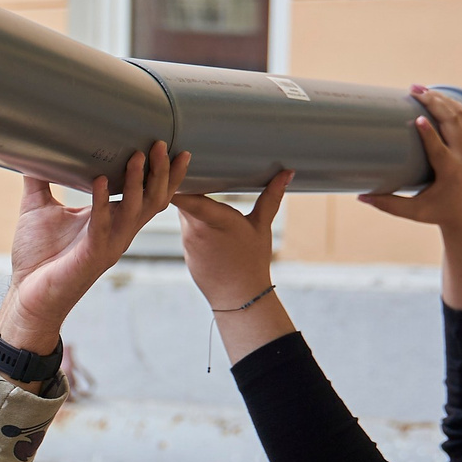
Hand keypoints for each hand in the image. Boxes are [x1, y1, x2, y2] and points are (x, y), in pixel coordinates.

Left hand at [0, 141, 187, 353]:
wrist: (27, 294)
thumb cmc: (38, 255)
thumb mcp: (38, 208)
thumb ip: (39, 179)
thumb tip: (31, 148)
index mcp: (113, 220)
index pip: (147, 193)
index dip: (162, 173)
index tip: (167, 144)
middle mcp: (118, 232)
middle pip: (153, 200)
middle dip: (160, 172)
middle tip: (158, 143)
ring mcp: (109, 244)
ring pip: (136, 211)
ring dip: (137, 182)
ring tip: (137, 156)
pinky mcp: (92, 256)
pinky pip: (102, 226)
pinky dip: (100, 202)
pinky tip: (98, 181)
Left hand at [172, 169, 289, 309]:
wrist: (239, 297)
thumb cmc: (252, 261)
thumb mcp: (262, 227)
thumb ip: (271, 197)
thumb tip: (287, 173)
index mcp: (215, 219)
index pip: (185, 194)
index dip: (175, 180)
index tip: (174, 164)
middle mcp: (196, 229)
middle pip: (182, 198)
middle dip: (185, 184)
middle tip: (188, 166)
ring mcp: (188, 241)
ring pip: (182, 213)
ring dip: (188, 203)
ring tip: (198, 192)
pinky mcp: (186, 251)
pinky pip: (185, 229)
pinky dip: (190, 221)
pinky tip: (199, 220)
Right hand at [359, 86, 461, 310]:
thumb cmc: (437, 213)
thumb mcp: (413, 212)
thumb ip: (387, 204)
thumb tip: (359, 196)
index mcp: (450, 173)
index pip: (440, 149)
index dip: (430, 133)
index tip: (417, 118)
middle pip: (453, 123)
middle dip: (434, 103)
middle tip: (414, 90)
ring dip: (443, 100)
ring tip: (422, 89)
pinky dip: (455, 105)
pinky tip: (440, 96)